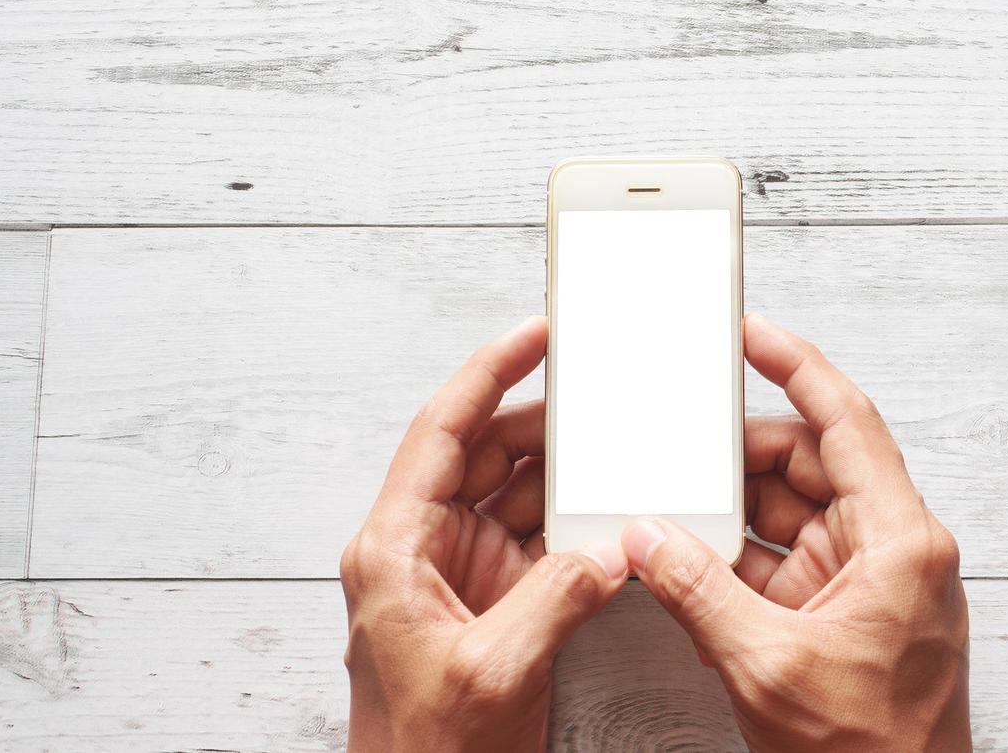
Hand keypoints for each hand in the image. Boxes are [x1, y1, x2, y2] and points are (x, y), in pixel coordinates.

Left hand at [341, 317, 627, 752]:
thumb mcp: (493, 672)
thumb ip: (557, 597)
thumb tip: (612, 548)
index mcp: (395, 548)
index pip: (441, 432)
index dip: (488, 374)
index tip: (533, 336)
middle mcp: (421, 549)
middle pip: (482, 453)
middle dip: (540, 424)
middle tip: (592, 396)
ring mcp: (460, 574)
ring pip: (513, 495)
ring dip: (561, 477)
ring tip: (608, 451)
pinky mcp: (492, 602)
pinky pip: (536, 541)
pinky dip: (572, 527)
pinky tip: (607, 517)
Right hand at [622, 314, 970, 751]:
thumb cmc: (873, 752)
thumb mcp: (768, 665)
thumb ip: (698, 592)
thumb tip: (648, 537)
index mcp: (899, 540)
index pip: (846, 424)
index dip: (797, 368)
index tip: (752, 333)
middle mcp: (888, 546)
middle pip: (807, 464)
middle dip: (739, 453)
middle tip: (682, 435)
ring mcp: (862, 578)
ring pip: (788, 509)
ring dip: (731, 507)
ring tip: (673, 495)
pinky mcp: (837, 608)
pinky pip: (779, 556)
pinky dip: (735, 554)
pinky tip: (690, 551)